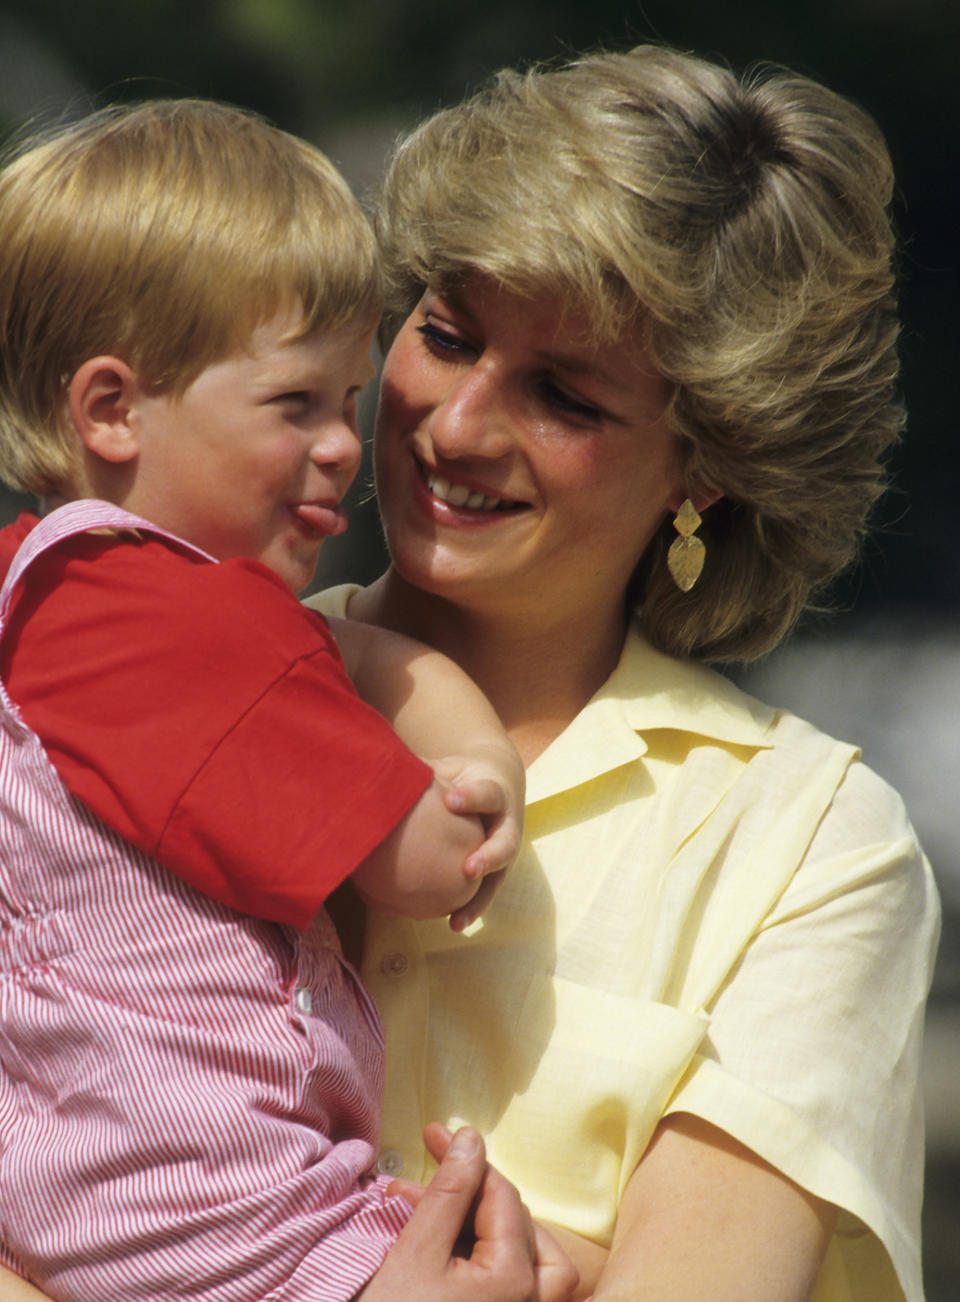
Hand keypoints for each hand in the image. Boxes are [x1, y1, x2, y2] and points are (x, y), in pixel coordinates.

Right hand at [359, 1125, 577, 1301]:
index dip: (466, 1158)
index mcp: (515, 1282)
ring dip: (490, 1225)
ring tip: (444, 1210)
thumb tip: (470, 1139)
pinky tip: (451, 1247)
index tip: (434, 1134)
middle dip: (471, 1193)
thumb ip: (449, 1191)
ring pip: (532, 1258)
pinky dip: (491, 1257)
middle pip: (520, 1224)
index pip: (501, 1195)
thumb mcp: (416, 1252)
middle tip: (426, 1178)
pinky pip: (518, 1286)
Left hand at [433, 750, 524, 928]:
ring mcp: (504, 851)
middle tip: (468, 868)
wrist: (498, 784)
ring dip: (478, 900)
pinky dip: (470, 909)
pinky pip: (484, 893)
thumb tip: (378, 762)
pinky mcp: (496, 872)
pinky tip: (451, 924)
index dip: (470, 797)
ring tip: (456, 918)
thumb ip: (422, 770)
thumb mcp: (448, 767)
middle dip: (488, 856)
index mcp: (495, 793)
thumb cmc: (463, 776)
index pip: (486, 793)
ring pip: (497, 879)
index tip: (449, 799)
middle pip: (505, 843)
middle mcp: (507, 825)